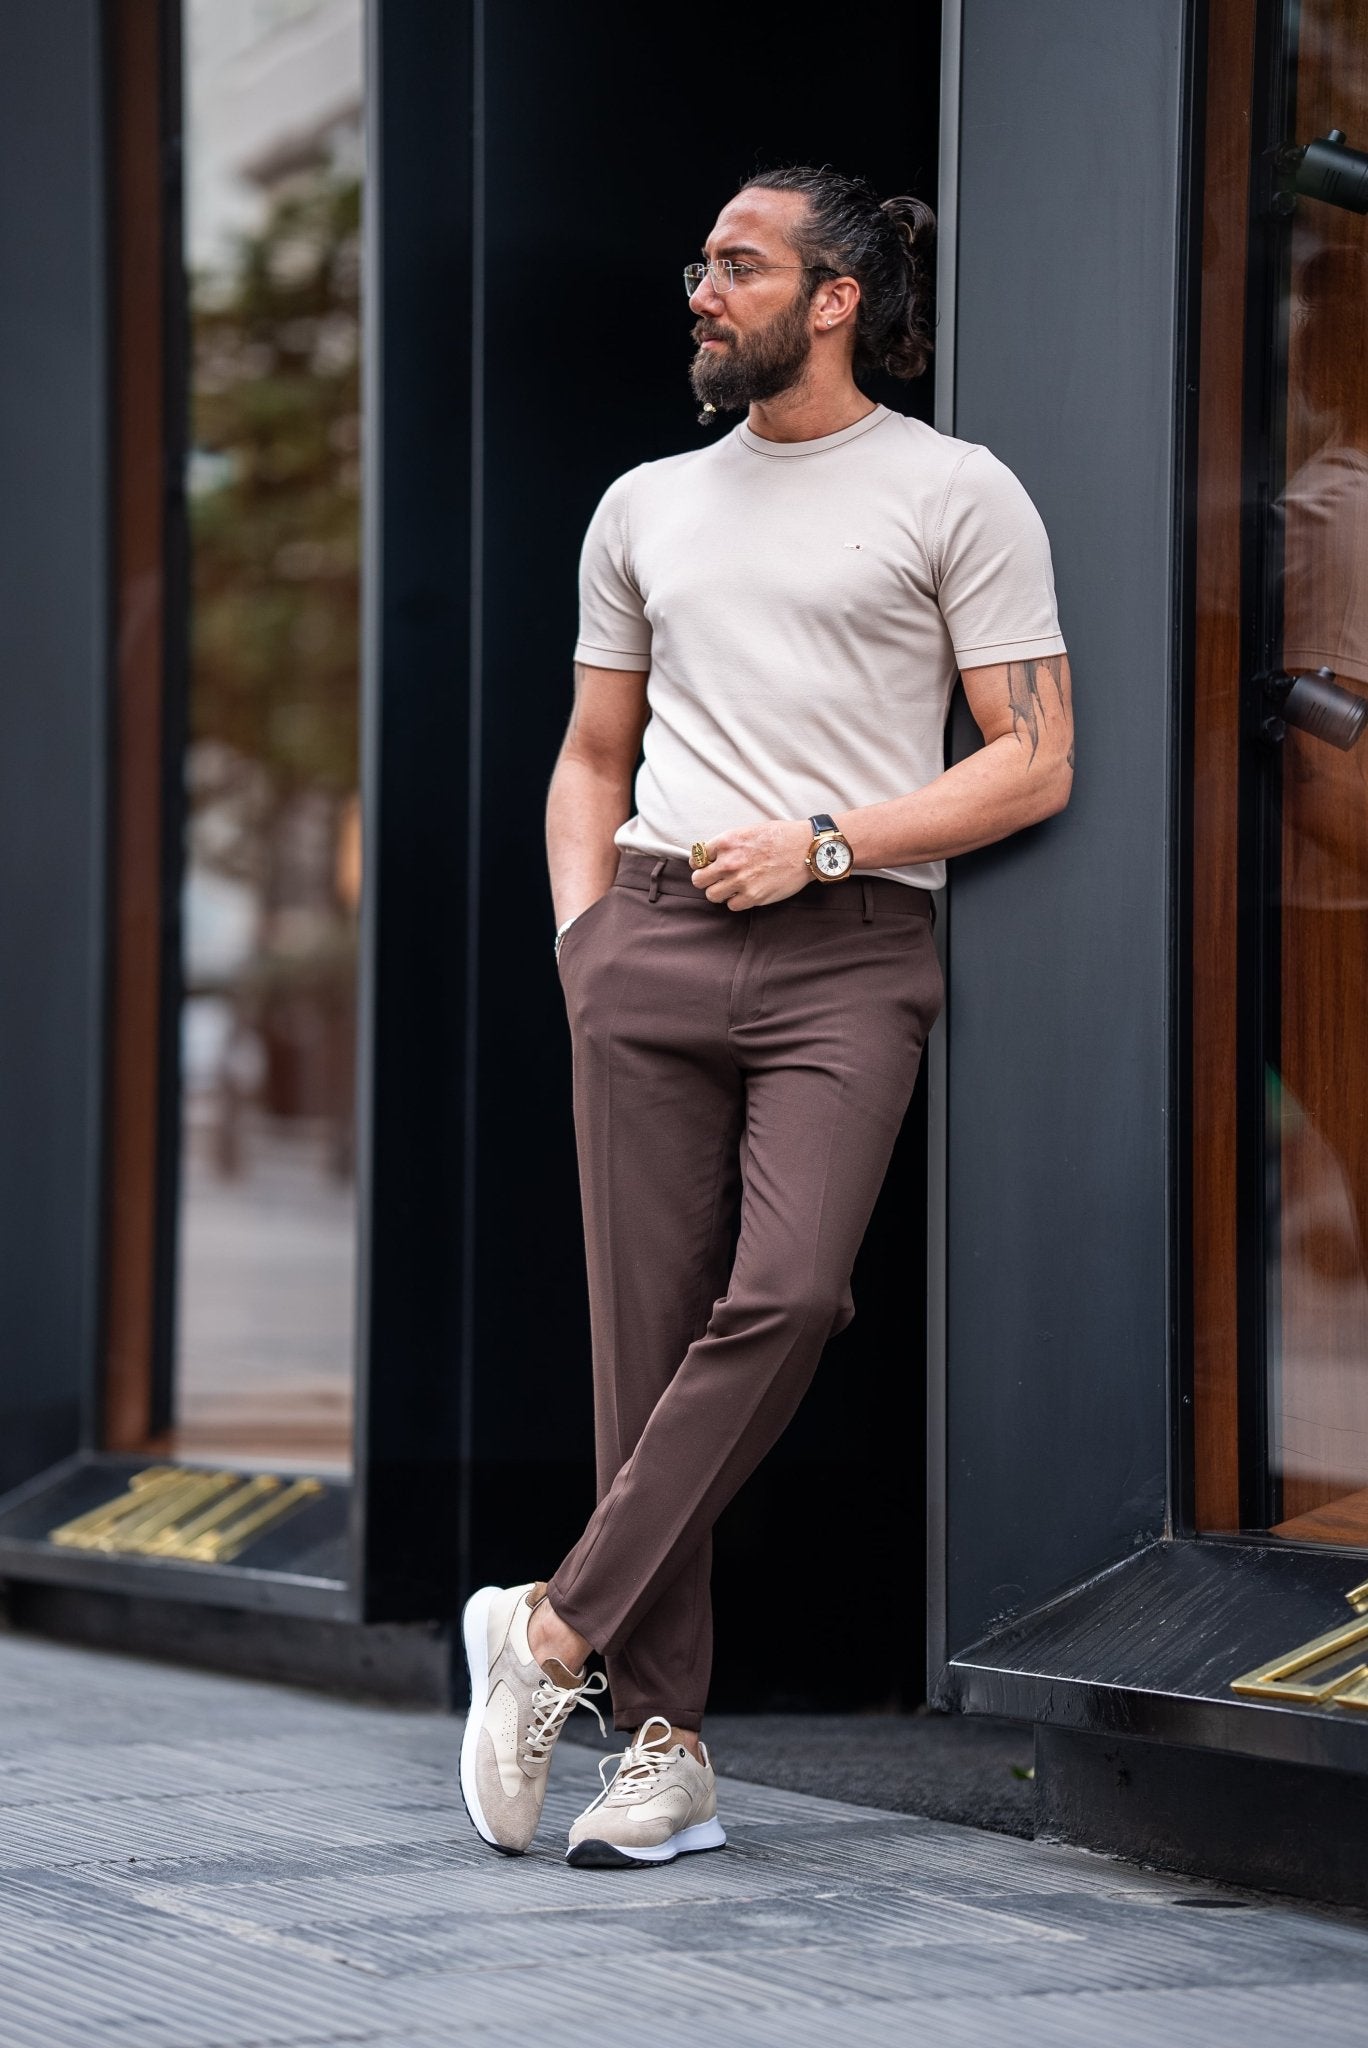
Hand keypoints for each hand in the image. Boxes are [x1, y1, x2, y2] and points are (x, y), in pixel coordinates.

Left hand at [690, 819, 812, 908]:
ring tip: (732, 887)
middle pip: (699, 880)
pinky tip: (746, 893)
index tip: (709, 866)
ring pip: (712, 895)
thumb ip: (728, 844)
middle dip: (706, 880)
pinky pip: (732, 906)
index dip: (703, 863)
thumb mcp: (749, 830)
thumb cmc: (781, 836)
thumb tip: (712, 856)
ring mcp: (740, 881)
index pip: (697, 858)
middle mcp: (729, 862)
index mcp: (726, 842)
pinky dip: (737, 901)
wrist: (806, 849)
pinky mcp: (753, 897)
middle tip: (717, 879)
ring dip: (720, 892)